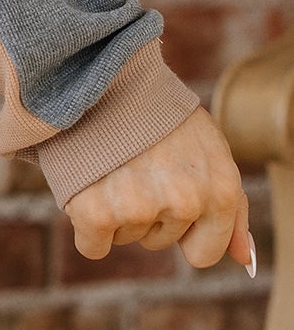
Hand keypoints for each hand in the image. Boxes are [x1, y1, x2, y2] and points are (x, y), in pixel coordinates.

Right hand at [64, 106, 252, 271]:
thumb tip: (244, 259)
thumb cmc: (157, 112)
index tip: (164, 193)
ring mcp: (140, 207)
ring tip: (111, 161)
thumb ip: (231, 208)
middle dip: (146, 210)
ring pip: (126, 239)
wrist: (101, 71)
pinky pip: (92, 247)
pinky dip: (86, 225)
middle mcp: (185, 201)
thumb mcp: (208, 148)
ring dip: (116, 210)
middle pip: (159, 242)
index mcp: (220, 189)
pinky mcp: (97, 211)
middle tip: (134, 163)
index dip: (182, 228)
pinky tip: (87, 185)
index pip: (202, 253)